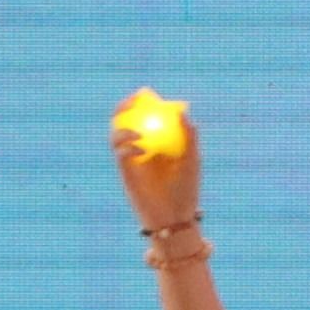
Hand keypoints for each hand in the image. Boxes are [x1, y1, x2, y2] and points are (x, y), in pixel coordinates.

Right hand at [112, 105, 203, 234]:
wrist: (175, 217)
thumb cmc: (187, 189)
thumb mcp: (192, 160)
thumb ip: (189, 136)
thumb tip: (183, 110)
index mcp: (157, 139)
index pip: (145, 114)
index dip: (141, 101)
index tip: (145, 92)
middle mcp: (141, 146)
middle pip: (125, 120)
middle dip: (124, 107)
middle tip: (132, 101)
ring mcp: (131, 159)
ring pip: (116, 135)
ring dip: (123, 129)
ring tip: (138, 135)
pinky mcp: (125, 173)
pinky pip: (120, 154)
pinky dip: (127, 147)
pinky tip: (141, 150)